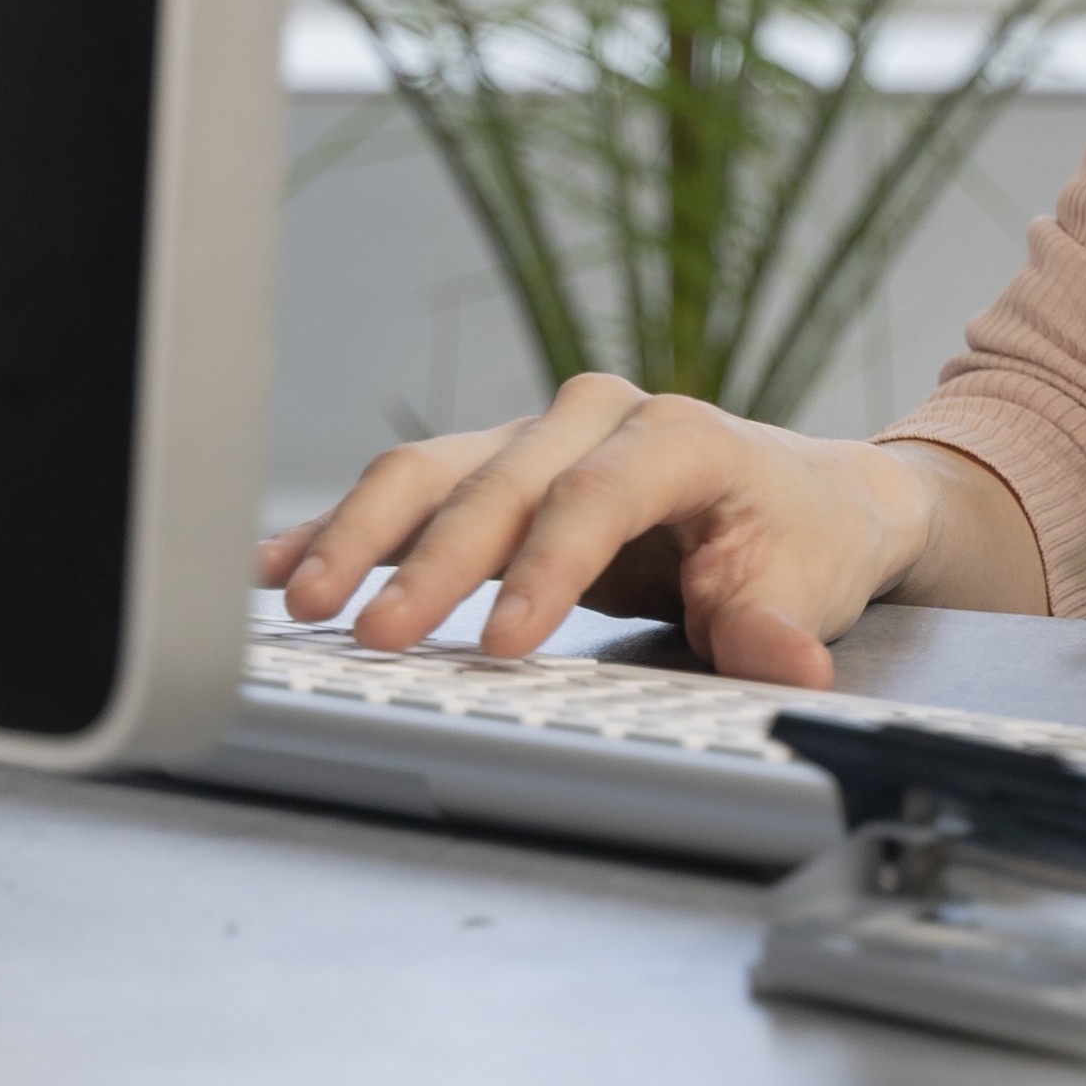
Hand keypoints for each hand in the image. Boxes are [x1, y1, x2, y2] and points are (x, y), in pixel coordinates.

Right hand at [255, 375, 949, 688]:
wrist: (804, 495)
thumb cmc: (799, 539)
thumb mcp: (803, 588)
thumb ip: (775, 629)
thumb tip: (789, 668)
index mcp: (675, 436)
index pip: (594, 498)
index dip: (546, 570)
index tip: (505, 642)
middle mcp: (596, 417)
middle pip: (496, 484)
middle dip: (430, 564)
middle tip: (372, 635)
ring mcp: (538, 436)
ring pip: (434, 472)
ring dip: (361, 535)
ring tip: (302, 597)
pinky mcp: (497, 467)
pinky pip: (412, 490)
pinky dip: (345, 526)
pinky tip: (281, 562)